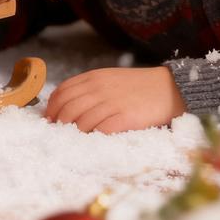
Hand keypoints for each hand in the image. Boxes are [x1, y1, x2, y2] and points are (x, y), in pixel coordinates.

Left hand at [44, 67, 186, 132]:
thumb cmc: (138, 86)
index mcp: (92, 78)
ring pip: (81, 121)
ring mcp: (111, 103)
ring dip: (74, 133)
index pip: (62, 92)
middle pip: (68, 108)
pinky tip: (92, 142)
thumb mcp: (109, 79)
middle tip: (58, 133)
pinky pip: (102, 130)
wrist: (170, 88)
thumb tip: (68, 105)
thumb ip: (89, 88)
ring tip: (72, 141)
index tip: (49, 119)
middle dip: (59, 123)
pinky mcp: (126, 117)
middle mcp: (98, 89)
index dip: (52, 107)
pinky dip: (93, 137)